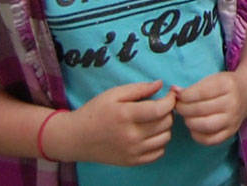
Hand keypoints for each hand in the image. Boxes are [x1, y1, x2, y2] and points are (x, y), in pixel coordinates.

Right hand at [48, 80, 174, 165]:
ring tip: (154, 120)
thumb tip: (161, 84)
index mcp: (126, 116)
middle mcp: (131, 136)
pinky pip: (158, 153)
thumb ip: (139, 88)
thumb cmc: (95, 112)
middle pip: (166, 123)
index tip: (169, 94)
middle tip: (159, 106)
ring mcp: (132, 151)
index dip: (170, 100)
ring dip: (165, 127)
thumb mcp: (114, 94)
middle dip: (168, 111)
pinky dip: (159, 143)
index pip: (161, 109)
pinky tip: (150, 134)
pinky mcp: (131, 162)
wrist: (75, 138)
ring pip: (165, 138)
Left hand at [174, 72, 246, 145]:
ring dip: (189, 121)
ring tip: (186, 116)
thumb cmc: (225, 85)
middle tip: (178, 107)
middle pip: (200, 109)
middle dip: (183, 109)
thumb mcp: (213, 79)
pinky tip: (193, 127)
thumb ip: (193, 87)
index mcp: (228, 85)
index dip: (185, 96)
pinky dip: (197, 135)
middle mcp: (232, 103)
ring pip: (204, 126)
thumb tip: (173, 91)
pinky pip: (209, 139)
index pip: (201, 92)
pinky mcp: (230, 132)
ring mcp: (232, 119)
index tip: (178, 96)